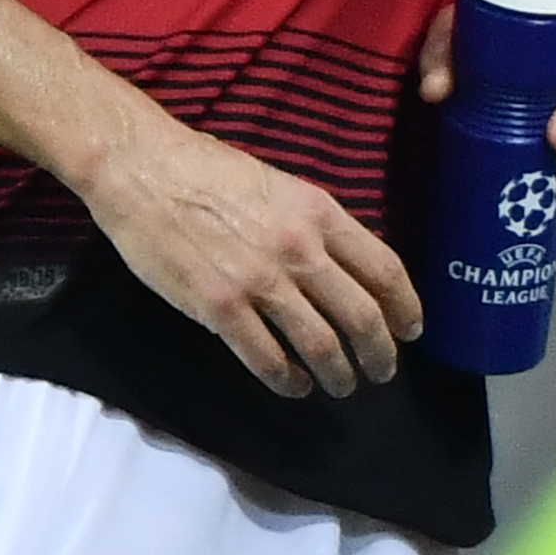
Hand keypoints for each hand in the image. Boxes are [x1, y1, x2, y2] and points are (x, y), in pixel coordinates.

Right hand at [76, 110, 420, 398]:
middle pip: (361, 315)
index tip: (411, 330)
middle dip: (379, 352)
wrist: (144, 169)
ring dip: (337, 373)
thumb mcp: (283, 187)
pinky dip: (286, 379)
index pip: (384, 270)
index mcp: (320, 213)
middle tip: (382, 371)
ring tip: (342, 385)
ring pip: (319, 343)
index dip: (405, 307)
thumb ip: (316, 226)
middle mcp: (299, 249)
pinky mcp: (218, 307)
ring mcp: (259, 281)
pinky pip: (265, 357)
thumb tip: (345, 267)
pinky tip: (294, 386)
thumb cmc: (210, 171)